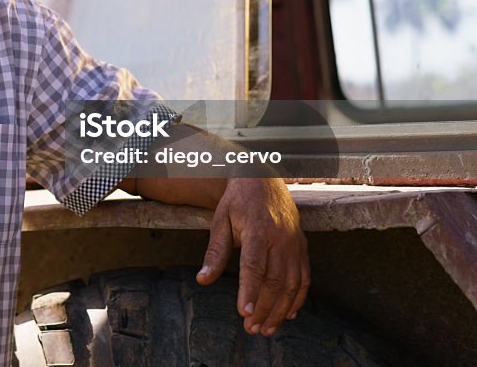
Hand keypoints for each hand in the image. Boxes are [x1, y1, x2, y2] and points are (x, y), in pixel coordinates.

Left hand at [196, 178, 308, 336]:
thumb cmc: (238, 201)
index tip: (244, 313)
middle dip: (263, 308)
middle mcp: (281, 239)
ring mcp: (295, 243)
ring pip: (292, 283)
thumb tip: (202, 280)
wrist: (263, 178)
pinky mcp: (303, 246)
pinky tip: (288, 314)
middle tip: (251, 329)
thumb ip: (215, 252)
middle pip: (275, 280)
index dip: (250, 291)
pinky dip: (298, 298)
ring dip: (280, 309)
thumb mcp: (220, 221)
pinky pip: (304, 277)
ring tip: (266, 328)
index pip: (255, 266)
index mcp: (259, 230)